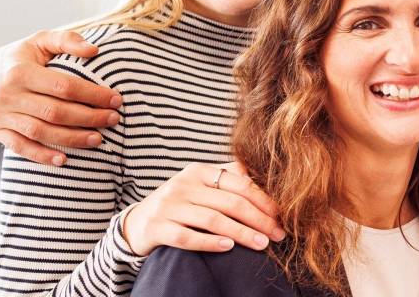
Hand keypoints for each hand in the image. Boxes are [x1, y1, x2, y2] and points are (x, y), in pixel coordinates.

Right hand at [0, 30, 122, 165]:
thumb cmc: (21, 57)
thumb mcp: (40, 41)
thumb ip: (67, 40)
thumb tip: (94, 50)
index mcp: (21, 71)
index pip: (64, 87)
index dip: (93, 95)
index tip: (116, 99)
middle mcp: (8, 95)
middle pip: (55, 112)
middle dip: (88, 118)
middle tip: (113, 119)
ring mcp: (0, 115)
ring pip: (40, 131)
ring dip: (72, 139)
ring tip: (98, 139)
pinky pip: (20, 147)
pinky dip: (42, 156)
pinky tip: (64, 160)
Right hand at [121, 162, 285, 255]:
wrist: (137, 222)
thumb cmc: (179, 204)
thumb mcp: (200, 185)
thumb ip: (227, 178)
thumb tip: (260, 175)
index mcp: (199, 171)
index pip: (239, 184)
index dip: (263, 201)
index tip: (281, 216)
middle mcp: (183, 185)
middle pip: (230, 202)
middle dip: (259, 219)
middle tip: (278, 235)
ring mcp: (168, 206)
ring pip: (212, 219)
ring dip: (241, 233)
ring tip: (261, 244)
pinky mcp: (157, 227)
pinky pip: (187, 236)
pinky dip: (209, 242)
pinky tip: (228, 247)